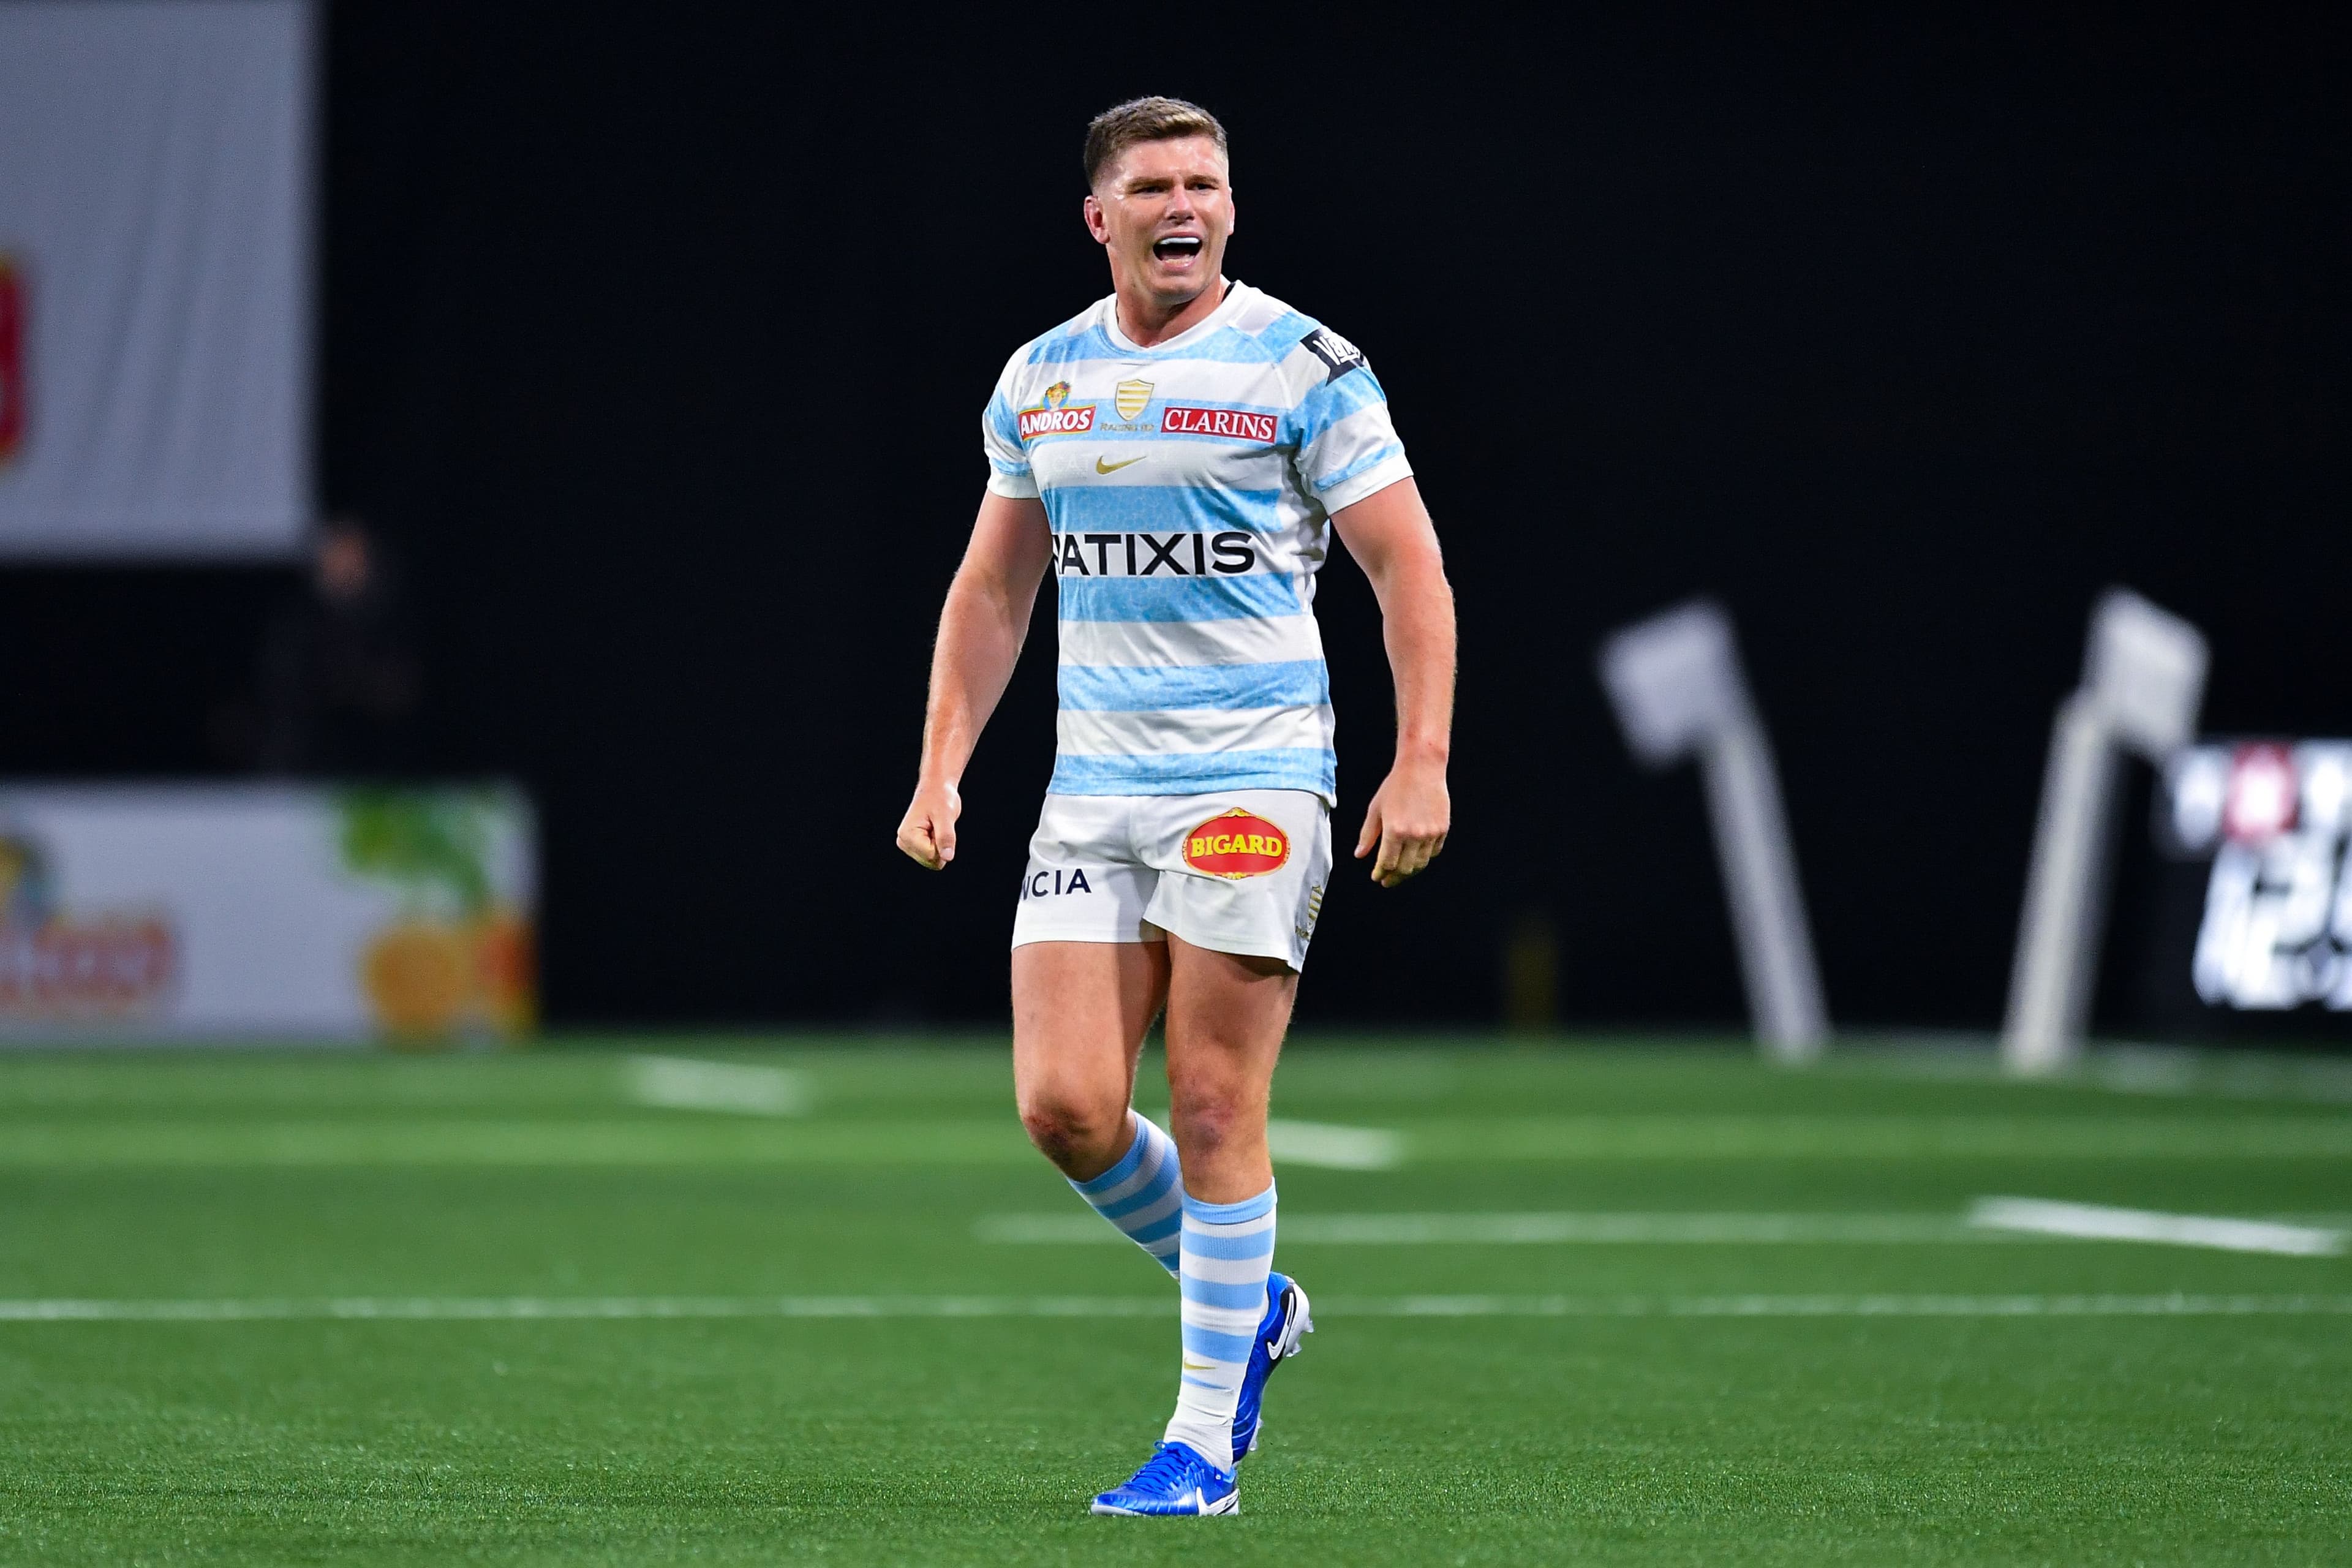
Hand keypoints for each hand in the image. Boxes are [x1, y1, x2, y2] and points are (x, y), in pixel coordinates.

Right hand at [896, 779, 961, 869]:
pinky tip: (933, 831)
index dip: (942, 844)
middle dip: (940, 846)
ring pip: (932, 861)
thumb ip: (946, 837)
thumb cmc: (940, 798)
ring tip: (936, 827)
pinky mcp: (913, 845)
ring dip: (939, 845)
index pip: (931, 856)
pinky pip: (931, 857)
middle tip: (938, 826)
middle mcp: (903, 841)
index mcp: (907, 835)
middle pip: (931, 862)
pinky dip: (937, 845)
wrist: (936, 788)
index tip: (939, 825)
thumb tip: (948, 858)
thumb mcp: (946, 816)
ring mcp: (907, 844)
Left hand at [1354, 758, 1448, 886]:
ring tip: (1401, 872)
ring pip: (1420, 864)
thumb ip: (1368, 834)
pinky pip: (1433, 852)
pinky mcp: (1442, 829)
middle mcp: (1414, 835)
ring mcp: (1431, 833)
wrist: (1422, 768)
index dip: (1380, 873)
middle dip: (1394, 878)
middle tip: (1387, 881)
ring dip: (1409, 871)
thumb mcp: (1375, 809)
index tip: (1376, 877)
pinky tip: (1415, 857)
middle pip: (1405, 869)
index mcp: (1394, 831)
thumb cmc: (1395, 786)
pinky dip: (1423, 858)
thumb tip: (1360, 855)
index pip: (1387, 863)